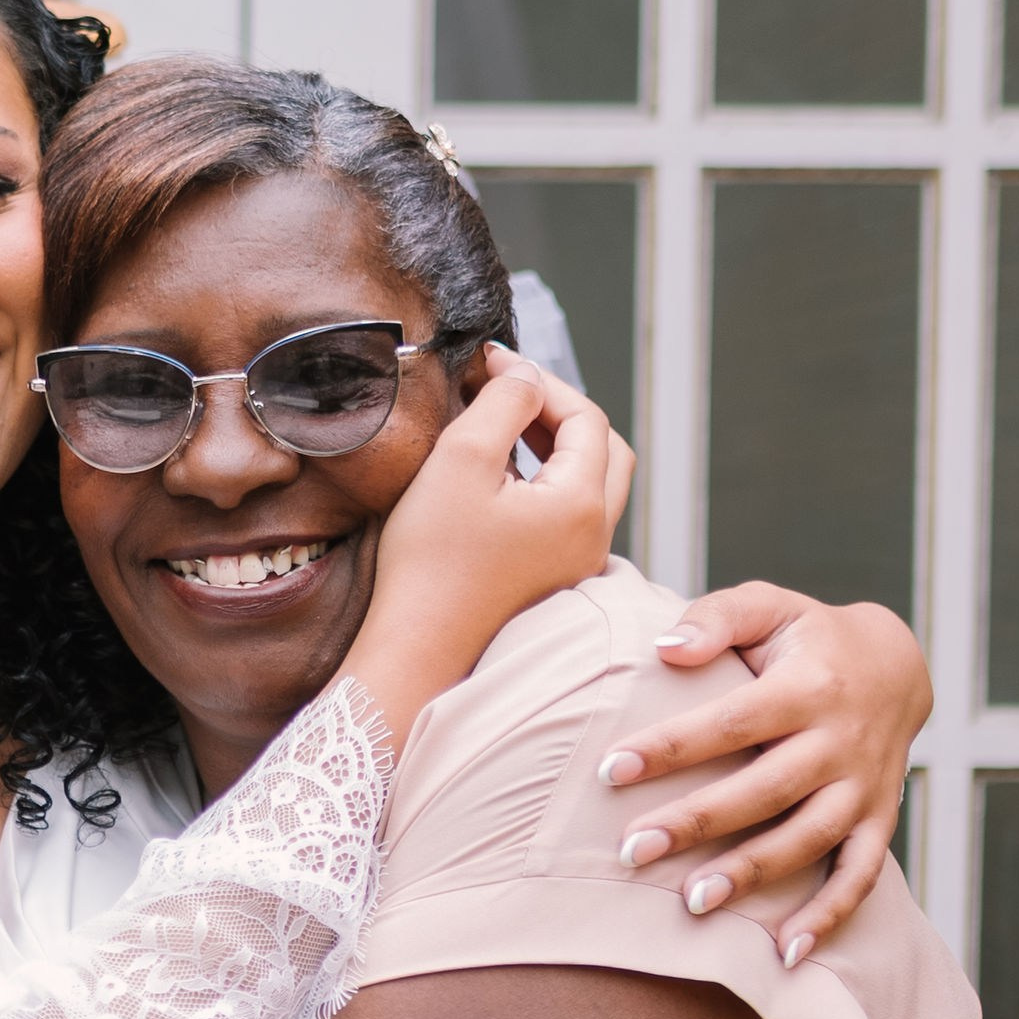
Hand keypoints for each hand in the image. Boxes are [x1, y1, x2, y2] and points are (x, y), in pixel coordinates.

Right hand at [347, 351, 621, 750]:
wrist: (414, 654)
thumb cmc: (433, 564)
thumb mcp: (462, 459)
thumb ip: (503, 402)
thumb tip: (524, 378)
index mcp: (582, 504)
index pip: (585, 417)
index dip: (540, 380)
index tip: (490, 364)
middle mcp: (593, 539)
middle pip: (603, 451)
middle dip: (559, 412)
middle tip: (507, 394)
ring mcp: (576, 568)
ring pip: (588, 486)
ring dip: (553, 449)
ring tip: (500, 430)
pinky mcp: (550, 586)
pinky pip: (566, 520)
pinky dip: (543, 485)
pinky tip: (497, 482)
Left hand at [597, 586, 929, 960]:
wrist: (898, 666)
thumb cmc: (808, 637)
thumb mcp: (771, 606)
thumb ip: (718, 618)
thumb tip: (665, 648)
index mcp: (809, 686)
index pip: (732, 721)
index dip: (673, 746)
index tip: (611, 770)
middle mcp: (841, 741)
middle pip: (765, 788)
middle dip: (698, 821)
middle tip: (632, 850)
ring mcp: (863, 788)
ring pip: (807, 839)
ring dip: (753, 874)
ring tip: (693, 904)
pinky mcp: (878, 821)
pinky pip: (859, 876)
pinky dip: (828, 917)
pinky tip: (784, 954)